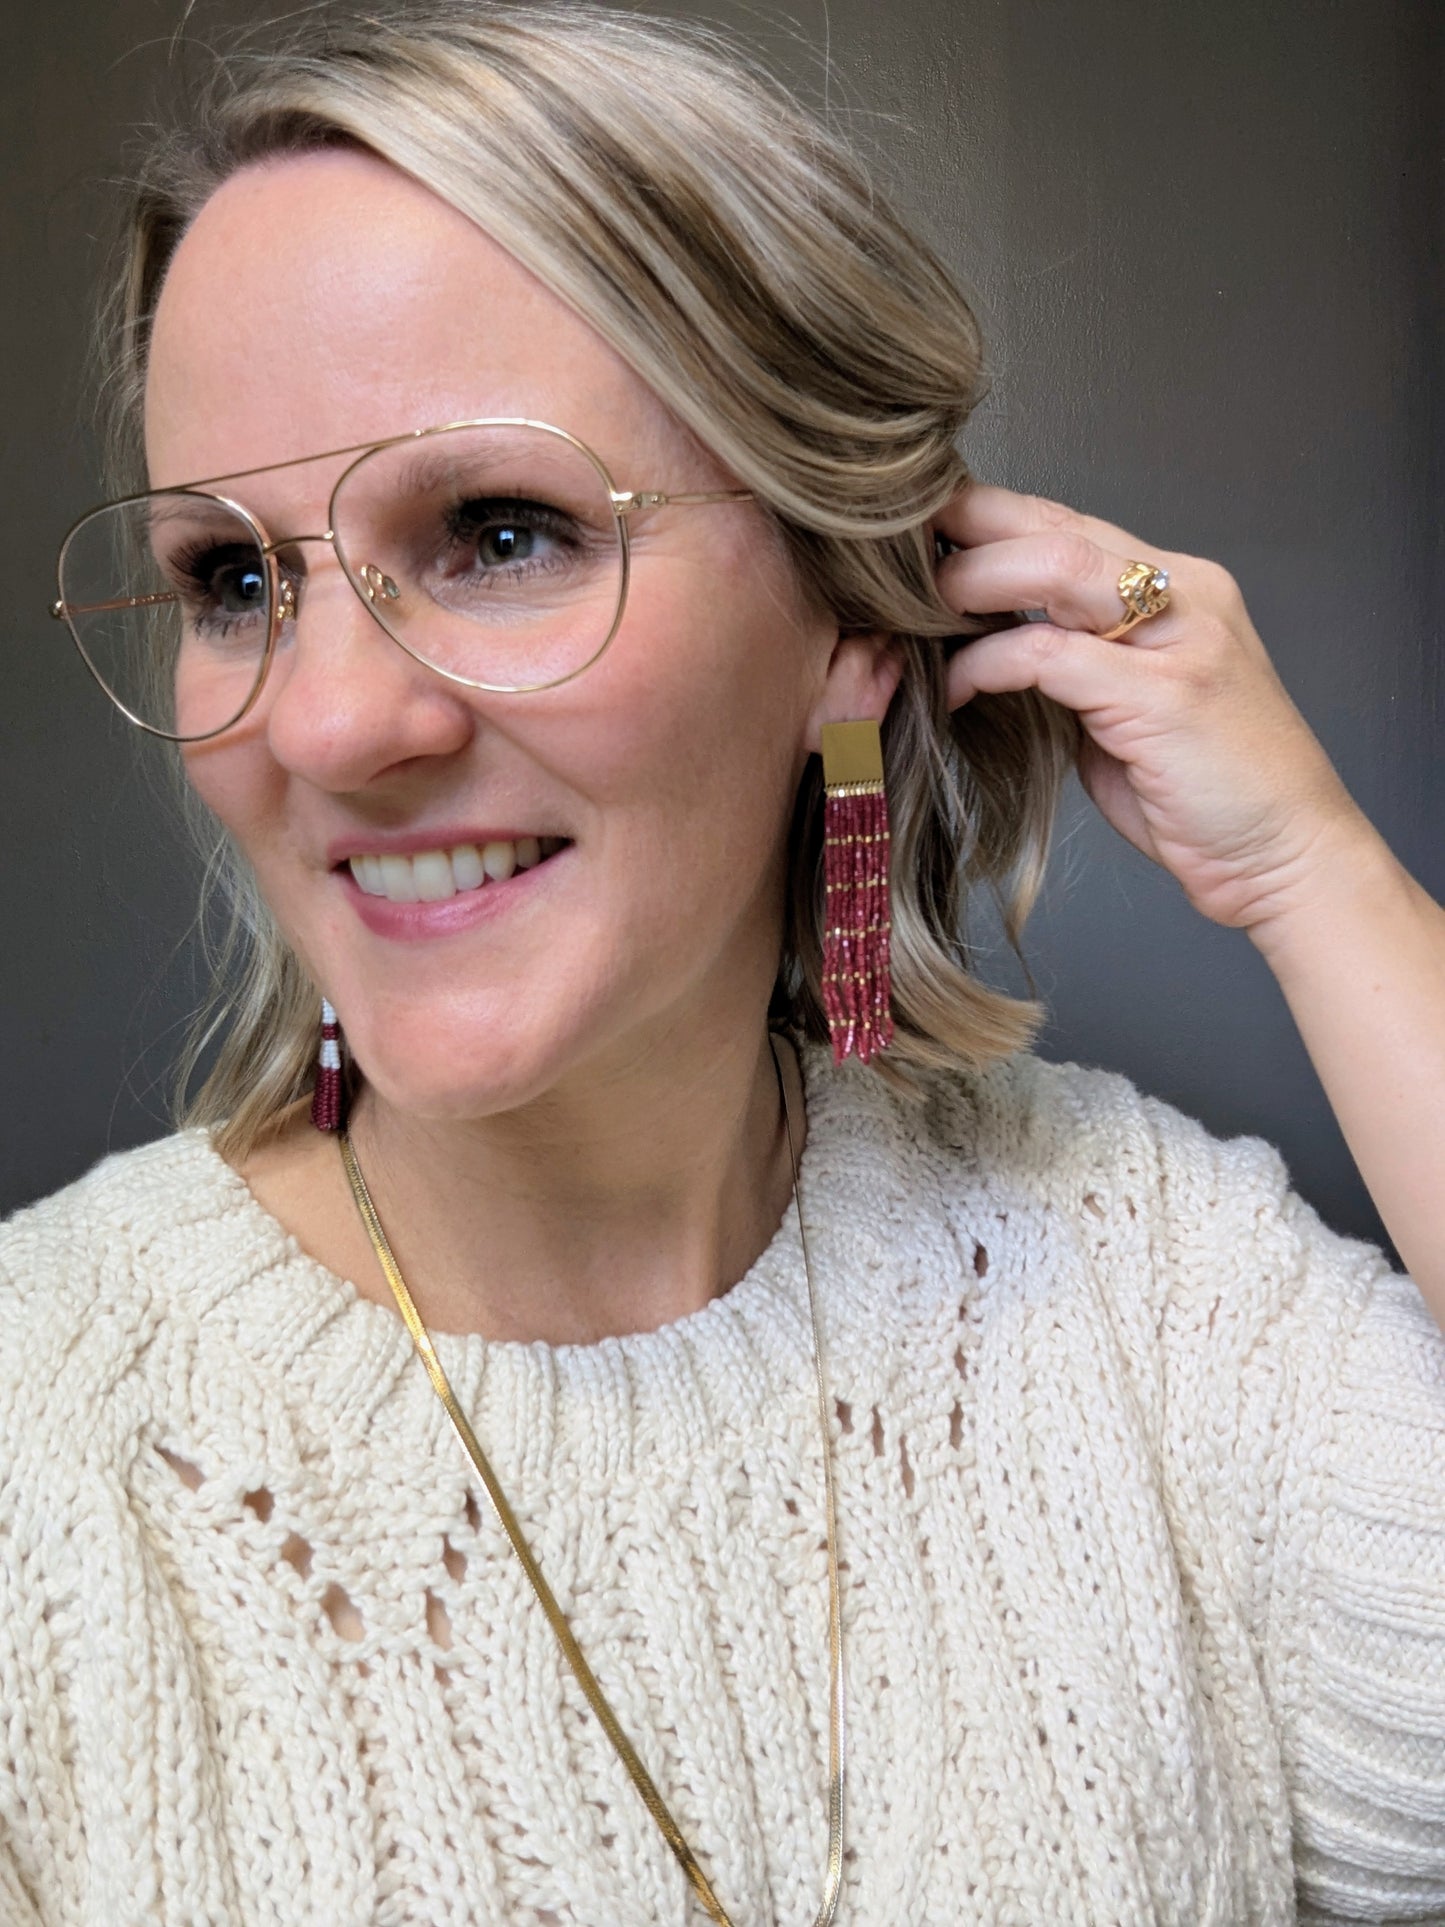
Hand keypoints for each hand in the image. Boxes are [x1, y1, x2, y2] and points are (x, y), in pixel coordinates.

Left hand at [935, 484, 1369, 935]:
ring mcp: (1180, 639)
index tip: (921, 534)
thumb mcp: (1129, 713)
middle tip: (894, 557)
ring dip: (973, 583)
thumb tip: (992, 652)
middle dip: (968, 529)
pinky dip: (990, 665)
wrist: (1289, 859)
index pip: (1069, 522)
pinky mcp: (1164, 695)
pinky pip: (1051, 654)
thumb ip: (1075, 669)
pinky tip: (958, 688)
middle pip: (1056, 525)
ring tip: (918, 612)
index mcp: (1179, 589)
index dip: (990, 517)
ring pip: (1054, 567)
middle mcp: (1185, 595)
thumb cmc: (1209, 797)